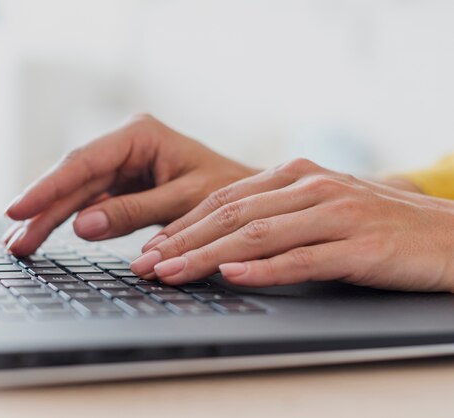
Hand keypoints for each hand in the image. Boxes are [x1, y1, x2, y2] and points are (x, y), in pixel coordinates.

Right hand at [3, 114, 258, 255]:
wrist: (250, 197)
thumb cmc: (229, 190)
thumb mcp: (184, 200)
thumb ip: (134, 211)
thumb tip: (82, 225)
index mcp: (140, 135)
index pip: (84, 162)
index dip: (48, 188)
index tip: (18, 210)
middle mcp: (125, 145)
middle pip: (73, 179)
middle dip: (41, 210)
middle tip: (13, 241)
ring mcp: (122, 165)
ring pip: (76, 192)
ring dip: (47, 217)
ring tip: (19, 244)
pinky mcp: (123, 184)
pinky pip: (89, 203)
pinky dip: (67, 220)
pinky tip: (43, 233)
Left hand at [131, 158, 453, 291]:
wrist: (448, 234)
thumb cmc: (378, 224)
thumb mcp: (319, 207)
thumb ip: (275, 214)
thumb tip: (222, 242)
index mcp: (296, 175)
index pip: (224, 199)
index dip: (183, 224)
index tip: (151, 247)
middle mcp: (310, 187)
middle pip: (231, 214)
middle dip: (182, 241)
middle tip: (146, 264)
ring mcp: (336, 214)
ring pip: (258, 235)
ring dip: (208, 256)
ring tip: (173, 273)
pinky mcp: (360, 245)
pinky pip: (303, 258)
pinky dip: (264, 268)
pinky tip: (233, 276)